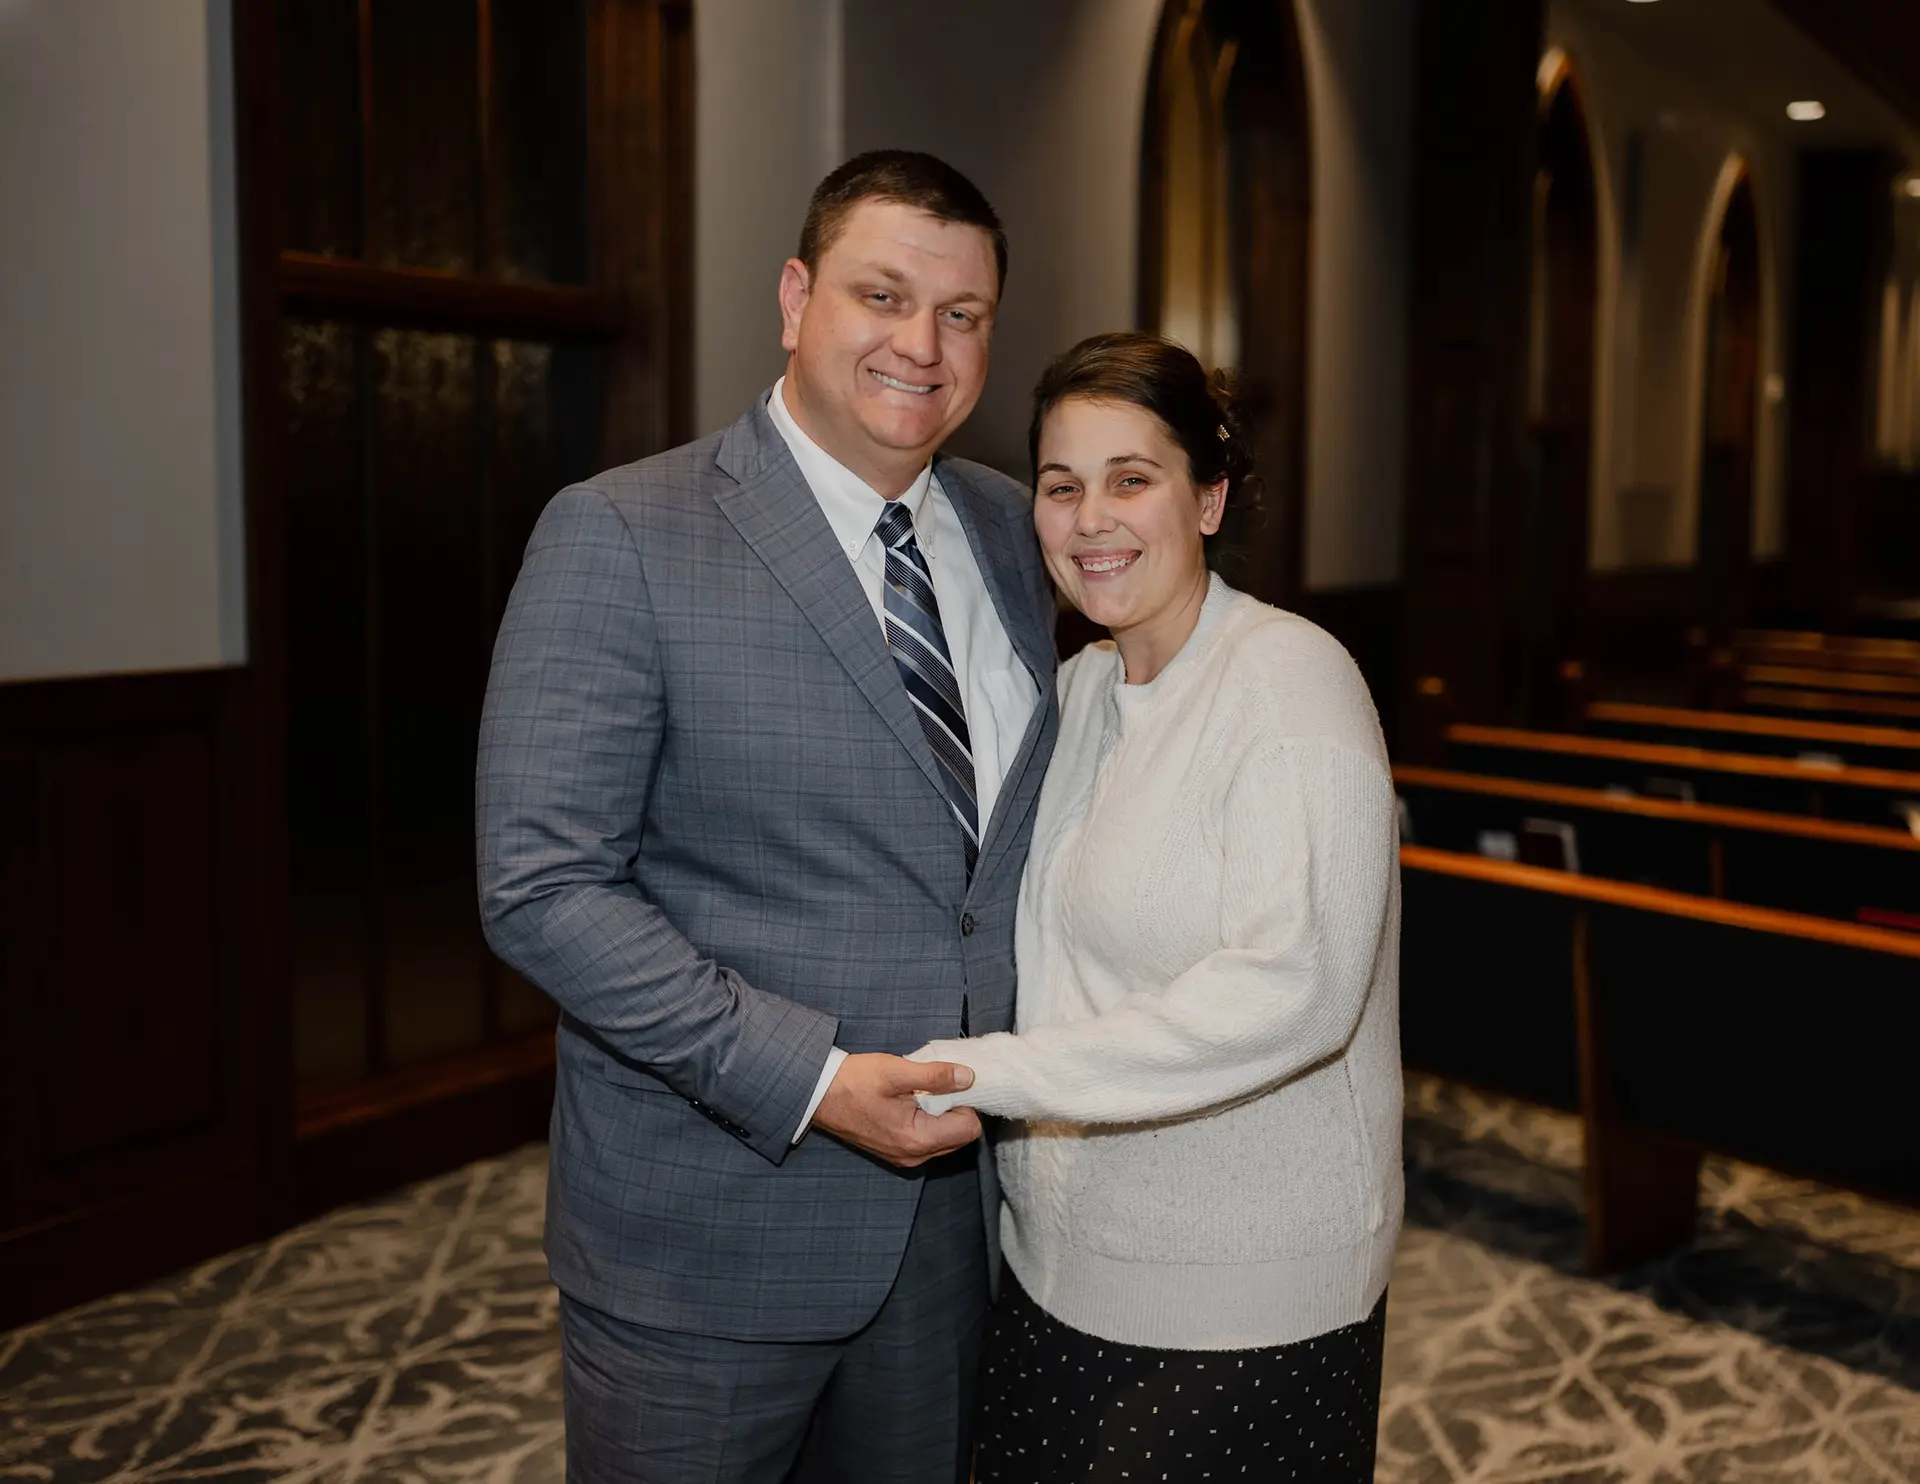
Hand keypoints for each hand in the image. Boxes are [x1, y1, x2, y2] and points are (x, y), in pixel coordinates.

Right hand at [811, 1053, 981, 1167]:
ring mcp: (904, 1156)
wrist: (817, 1095)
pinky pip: (926, 1137)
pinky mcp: (896, 1150)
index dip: (965, 1101)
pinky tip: (908, 1100)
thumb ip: (936, 1077)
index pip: (969, 1128)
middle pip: (959, 1134)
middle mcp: (914, 1155)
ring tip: (917, 1091)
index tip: (949, 1083)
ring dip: (940, 1113)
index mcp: (918, 1139)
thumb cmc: (853, 1082)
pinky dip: (926, 1119)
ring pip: (944, 1136)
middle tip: (932, 1085)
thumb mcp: (896, 1072)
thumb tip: (968, 1078)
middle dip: (954, 1108)